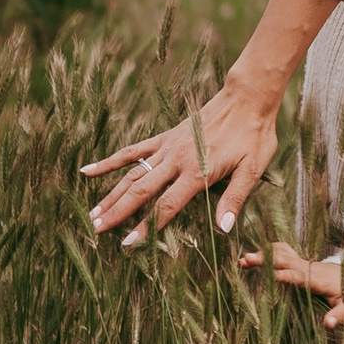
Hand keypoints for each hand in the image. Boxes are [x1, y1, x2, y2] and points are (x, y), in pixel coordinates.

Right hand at [82, 0, 338, 242]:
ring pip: (132, 174)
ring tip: (92, 214)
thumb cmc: (254, 135)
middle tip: (95, 231)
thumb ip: (235, 198)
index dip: (146, 227)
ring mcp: (167, 147)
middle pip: (140, 191)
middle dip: (117, 213)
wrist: (247, 98)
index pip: (166, 205)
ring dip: (111, 194)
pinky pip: (133, 151)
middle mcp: (176, 160)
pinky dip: (110, 161)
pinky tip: (89, 170)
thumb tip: (224, 229)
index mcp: (197, 172)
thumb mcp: (253, 169)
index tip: (128, 244)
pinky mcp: (165, 137)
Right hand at [243, 240, 343, 330]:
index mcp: (319, 279)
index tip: (271, 276)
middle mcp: (310, 268)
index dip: (286, 275)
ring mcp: (305, 264)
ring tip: (243, 259)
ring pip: (282, 254)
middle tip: (244, 260)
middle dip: (265, 260)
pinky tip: (254, 255)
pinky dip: (270, 251)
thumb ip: (341, 315)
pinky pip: (284, 253)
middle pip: (285, 260)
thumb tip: (327, 324)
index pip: (299, 276)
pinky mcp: (302, 263)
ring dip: (264, 254)